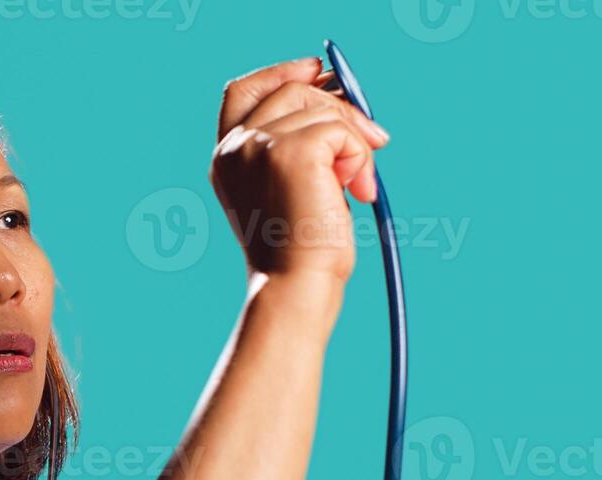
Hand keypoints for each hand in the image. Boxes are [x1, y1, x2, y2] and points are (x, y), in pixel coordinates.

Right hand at [209, 56, 391, 285]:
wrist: (295, 286)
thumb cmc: (299, 250)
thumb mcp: (290, 187)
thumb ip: (298, 144)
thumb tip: (341, 97)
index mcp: (226, 157)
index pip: (244, 91)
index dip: (282, 72)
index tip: (319, 73)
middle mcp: (234, 147)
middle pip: (292, 90)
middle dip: (340, 108)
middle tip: (375, 141)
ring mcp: (258, 145)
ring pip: (322, 107)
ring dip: (354, 139)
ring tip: (358, 184)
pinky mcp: (289, 150)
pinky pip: (342, 130)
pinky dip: (361, 157)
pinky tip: (357, 191)